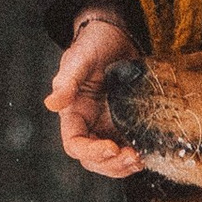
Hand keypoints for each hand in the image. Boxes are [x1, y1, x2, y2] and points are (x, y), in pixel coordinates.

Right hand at [45, 9, 144, 176]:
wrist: (116, 35)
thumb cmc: (93, 44)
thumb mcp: (79, 59)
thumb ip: (67, 82)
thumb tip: (51, 104)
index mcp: (73, 114)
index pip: (75, 144)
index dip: (91, 152)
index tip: (111, 147)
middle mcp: (90, 125)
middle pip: (93, 160)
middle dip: (112, 165)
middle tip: (132, 158)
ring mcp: (109, 127)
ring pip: (112, 160)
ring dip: (124, 166)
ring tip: (140, 159)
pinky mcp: (128, 124)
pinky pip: (130, 147)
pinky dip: (138, 156)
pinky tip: (149, 153)